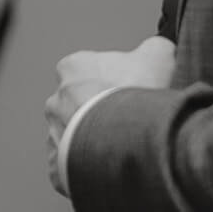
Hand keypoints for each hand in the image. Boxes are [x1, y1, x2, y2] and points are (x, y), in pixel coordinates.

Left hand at [45, 36, 174, 194]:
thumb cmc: (136, 94)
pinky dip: (89, 164)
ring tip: (122, 142)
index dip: (109, 75)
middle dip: (99, 108)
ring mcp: (53, 134)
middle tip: (128, 116)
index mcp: (73, 68)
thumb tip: (155, 49)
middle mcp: (56, 100)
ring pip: (74, 134)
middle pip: (78, 102)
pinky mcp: (57, 166)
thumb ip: (153, 47)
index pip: (85, 67)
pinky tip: (112, 160)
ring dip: (93, 137)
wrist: (125, 142)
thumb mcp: (159, 55)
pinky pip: (73, 163)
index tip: (128, 84)